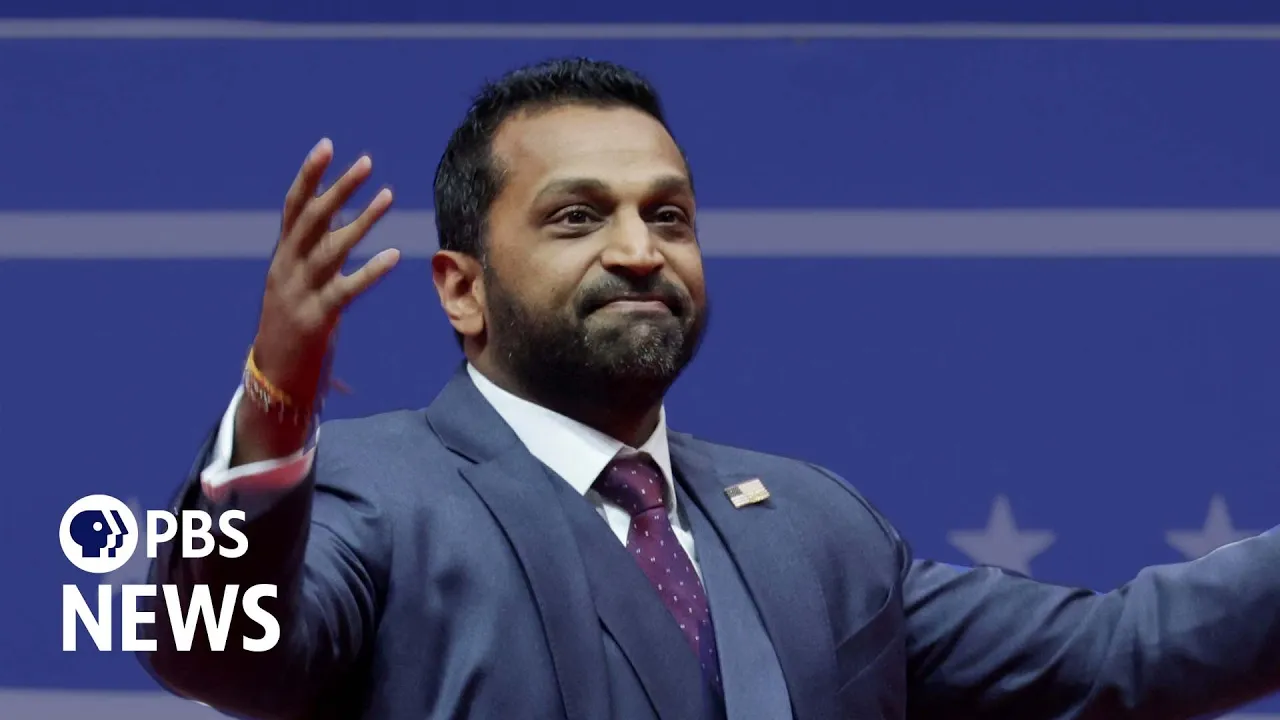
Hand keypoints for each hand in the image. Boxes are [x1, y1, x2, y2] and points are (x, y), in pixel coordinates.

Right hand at [252, 138, 398, 406]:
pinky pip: (347, 290)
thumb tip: (344, 221)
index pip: (294, 208)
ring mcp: (300, 293)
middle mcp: (286, 269)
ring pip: (331, 248)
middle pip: (312, 219)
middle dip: (338, 187)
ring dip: (362, 220)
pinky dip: (370, 271)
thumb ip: (316, 254)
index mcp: (282, 259)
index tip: (327, 146)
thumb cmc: (292, 330)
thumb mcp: (299, 285)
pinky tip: (393, 255)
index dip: (309, 175)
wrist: (271, 380)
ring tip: (388, 194)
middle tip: (365, 161)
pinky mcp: (316, 318)